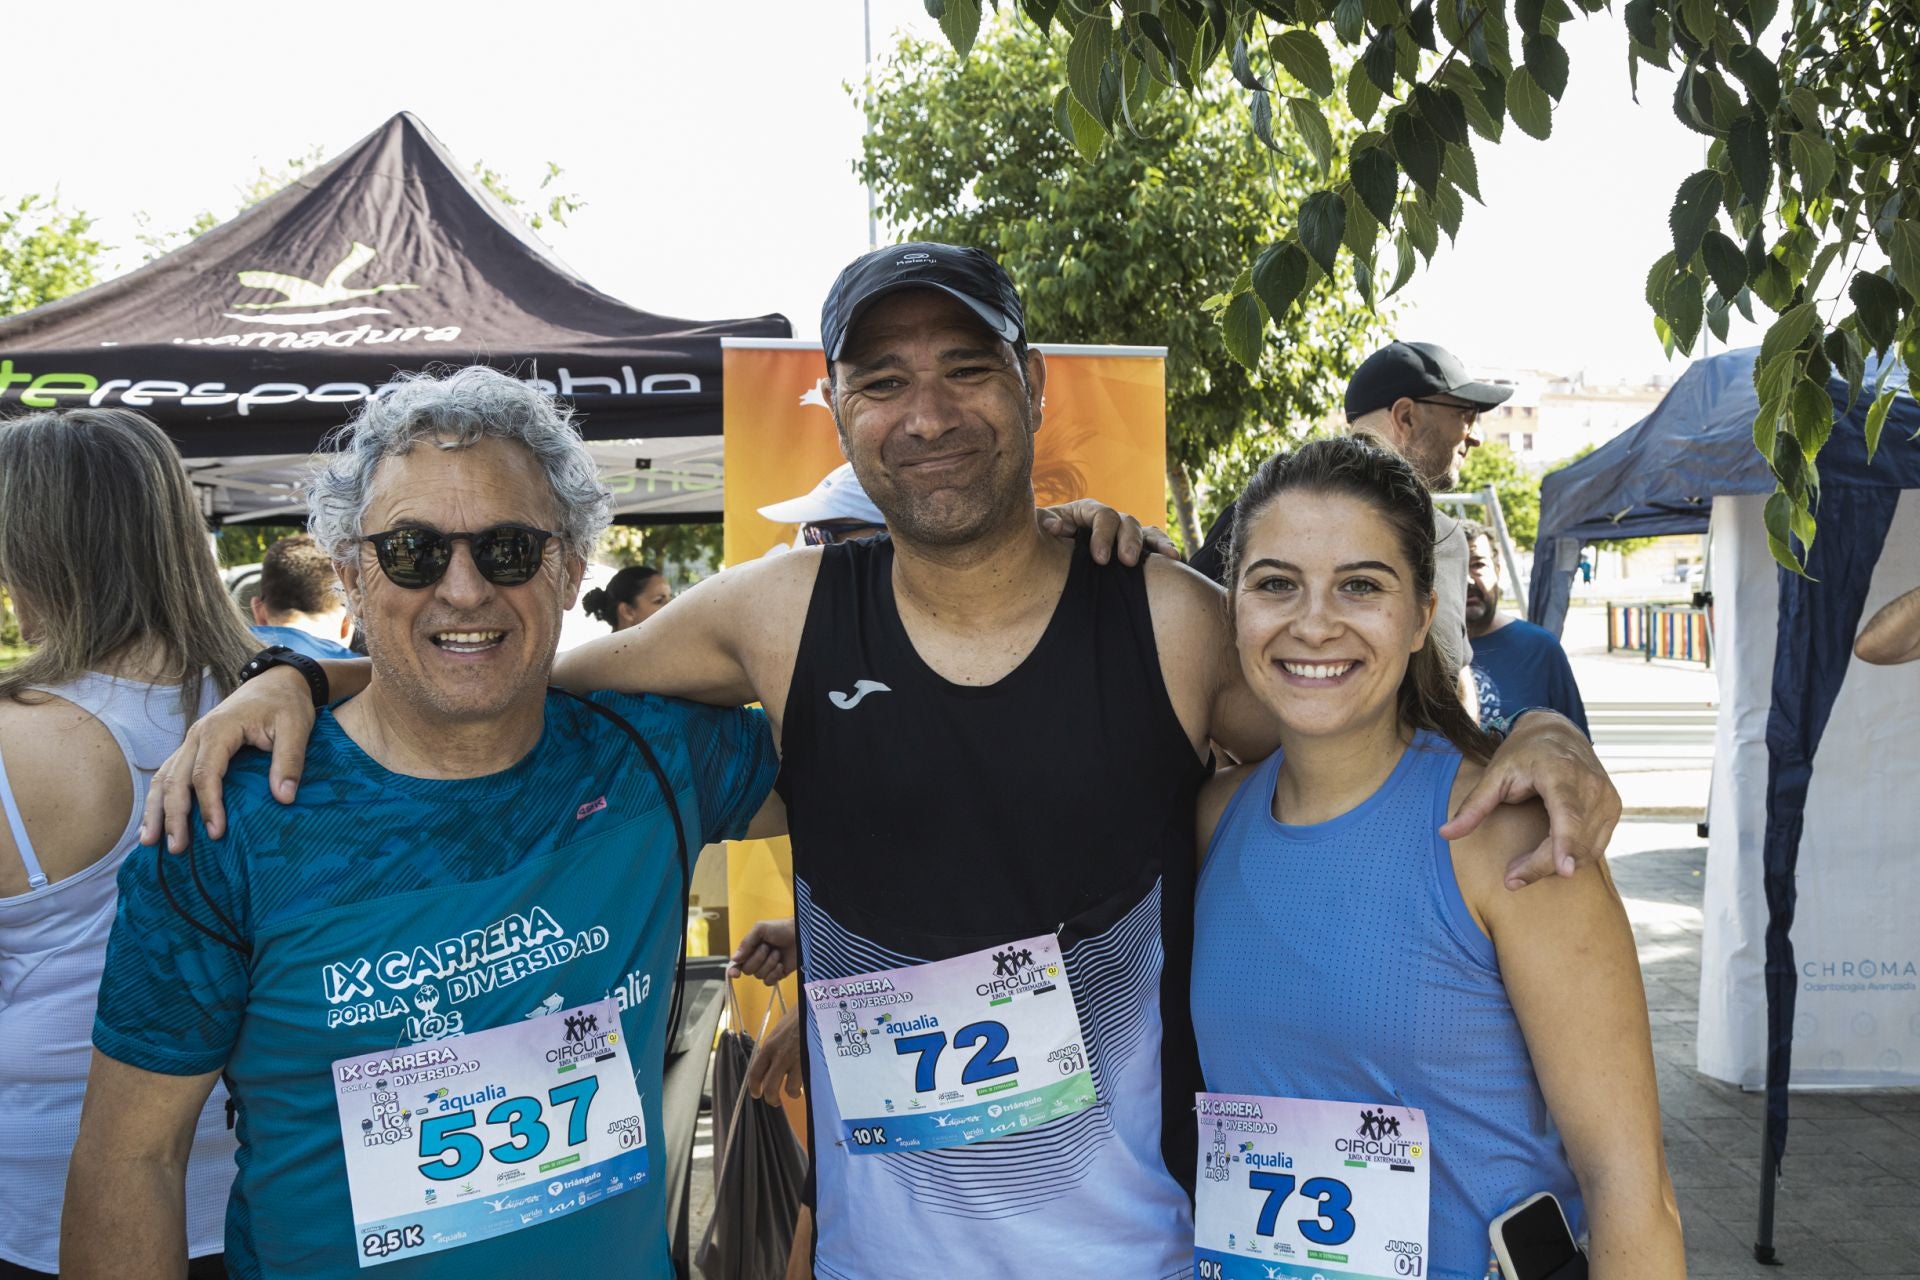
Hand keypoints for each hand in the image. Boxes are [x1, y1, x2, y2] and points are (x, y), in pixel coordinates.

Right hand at [140, 665, 317, 851]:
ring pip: (164, 778)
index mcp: (219, 730)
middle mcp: (197, 735)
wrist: (278, 682)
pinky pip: (168, 774)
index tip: (216, 832)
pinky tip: (154, 822)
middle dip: (174, 816)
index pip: (205, 774)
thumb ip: (290, 761)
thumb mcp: (296, 728)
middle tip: (177, 848)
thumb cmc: (287, 704)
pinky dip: (159, 798)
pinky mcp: (194, 748)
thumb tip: (284, 797)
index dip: (208, 804)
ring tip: (151, 842)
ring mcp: (191, 741)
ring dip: (157, 810)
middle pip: (176, 779)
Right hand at [728, 917, 796, 983]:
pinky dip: (775, 973)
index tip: (735, 973)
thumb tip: (734, 959)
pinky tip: (781, 964)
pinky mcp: (777, 975)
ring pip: (759, 976)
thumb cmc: (781, 928)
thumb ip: (746, 943)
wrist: (800, 934)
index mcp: (750, 949)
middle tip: (767, 947)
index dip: (733, 970)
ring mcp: (767, 968)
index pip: (737, 963)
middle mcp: (756, 960)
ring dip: (769, 963)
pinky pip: (769, 982)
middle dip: (758, 959)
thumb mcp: (760, 929)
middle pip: (747, 970)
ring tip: (778, 952)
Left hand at [745, 1007, 804, 1102]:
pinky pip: (806, 1083)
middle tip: (775, 1101)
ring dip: (791, 1094)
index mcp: (768, 1046)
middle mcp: (779, 1056)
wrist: (816, 1008)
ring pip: (788, 1090)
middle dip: (771, 1098)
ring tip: (795, 1092)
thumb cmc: (799, 1015)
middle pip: (770, 1087)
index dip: (754, 1087)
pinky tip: (808, 1082)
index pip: (755, 1073)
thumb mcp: (780, 1030)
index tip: (757, 1093)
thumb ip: (775, 1046)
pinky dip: (806, 1088)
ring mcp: (795, 1061)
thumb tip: (773, 1060)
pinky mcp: (810, 1063)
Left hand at [1036, 500, 1180, 565]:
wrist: (1045, 558)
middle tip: (1127, 562)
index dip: (1104, 535)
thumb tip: (1054, 527)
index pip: (1103, 516)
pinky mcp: (1132, 550)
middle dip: (1130, 541)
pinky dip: (1164, 549)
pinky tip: (1175, 559)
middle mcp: (1109, 520)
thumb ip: (1043, 522)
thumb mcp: (1039, 527)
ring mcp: (1122, 535)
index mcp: (1087, 512)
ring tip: (1170, 557)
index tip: (1100, 559)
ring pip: (1146, 531)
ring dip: (1157, 543)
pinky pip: (1154, 545)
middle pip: (1127, 522)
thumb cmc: (1040, 540)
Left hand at [1439, 711, 1620, 888]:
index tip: (1563, 870)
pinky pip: (1596, 846)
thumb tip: (1444, 833)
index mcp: (1561, 772)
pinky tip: (1546, 856)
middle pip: (1573, 840)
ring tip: (1522, 866)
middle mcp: (1591, 785)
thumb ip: (1473, 806)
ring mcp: (1607, 797)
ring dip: (1555, 865)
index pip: (1568, 814)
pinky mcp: (1614, 808)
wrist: (1558, 733)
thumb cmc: (1523, 754)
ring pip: (1586, 850)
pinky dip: (1572, 857)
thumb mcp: (1494, 774)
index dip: (1565, 843)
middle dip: (1542, 866)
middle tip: (1511, 879)